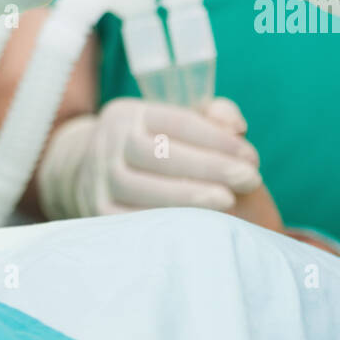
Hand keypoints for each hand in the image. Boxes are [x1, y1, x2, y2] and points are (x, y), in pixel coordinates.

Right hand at [37, 95, 261, 218]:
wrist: (88, 171)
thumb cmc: (151, 145)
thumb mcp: (172, 122)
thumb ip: (212, 117)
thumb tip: (236, 125)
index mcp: (130, 113)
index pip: (176, 121)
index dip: (217, 138)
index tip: (251, 157)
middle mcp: (109, 142)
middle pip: (161, 153)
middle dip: (210, 166)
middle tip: (250, 179)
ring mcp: (100, 178)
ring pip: (144, 188)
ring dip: (190, 196)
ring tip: (229, 202)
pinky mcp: (98, 211)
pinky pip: (133, 220)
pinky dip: (166, 223)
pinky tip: (198, 226)